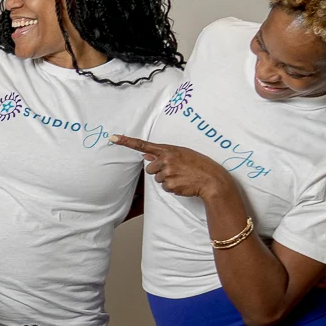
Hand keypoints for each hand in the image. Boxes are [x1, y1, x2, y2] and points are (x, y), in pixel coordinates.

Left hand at [111, 134, 235, 202]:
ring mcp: (167, 172)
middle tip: (176, 171)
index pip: (143, 145)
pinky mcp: (169, 184)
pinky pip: (164, 188)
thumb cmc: (199, 165)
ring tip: (182, 177)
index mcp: (169, 150)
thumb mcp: (183, 154)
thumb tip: (146, 157)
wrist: (212, 180)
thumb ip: (164, 155)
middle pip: (149, 168)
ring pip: (157, 179)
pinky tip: (183, 183)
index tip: (113, 137)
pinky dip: (172, 187)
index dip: (127, 141)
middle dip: (159, 171)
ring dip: (167, 179)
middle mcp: (166, 159)